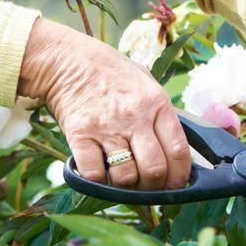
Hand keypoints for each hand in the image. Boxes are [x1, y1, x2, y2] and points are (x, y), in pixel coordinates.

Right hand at [17, 18, 191, 191]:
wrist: (66, 58)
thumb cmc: (109, 71)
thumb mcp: (145, 80)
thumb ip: (161, 112)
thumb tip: (176, 149)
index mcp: (156, 102)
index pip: (179, 151)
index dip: (179, 177)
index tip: (174, 185)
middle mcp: (135, 116)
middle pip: (155, 170)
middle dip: (153, 187)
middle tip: (147, 187)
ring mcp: (107, 126)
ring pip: (127, 177)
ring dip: (126, 186)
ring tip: (122, 178)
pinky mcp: (80, 134)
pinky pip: (95, 174)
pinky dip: (98, 182)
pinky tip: (99, 172)